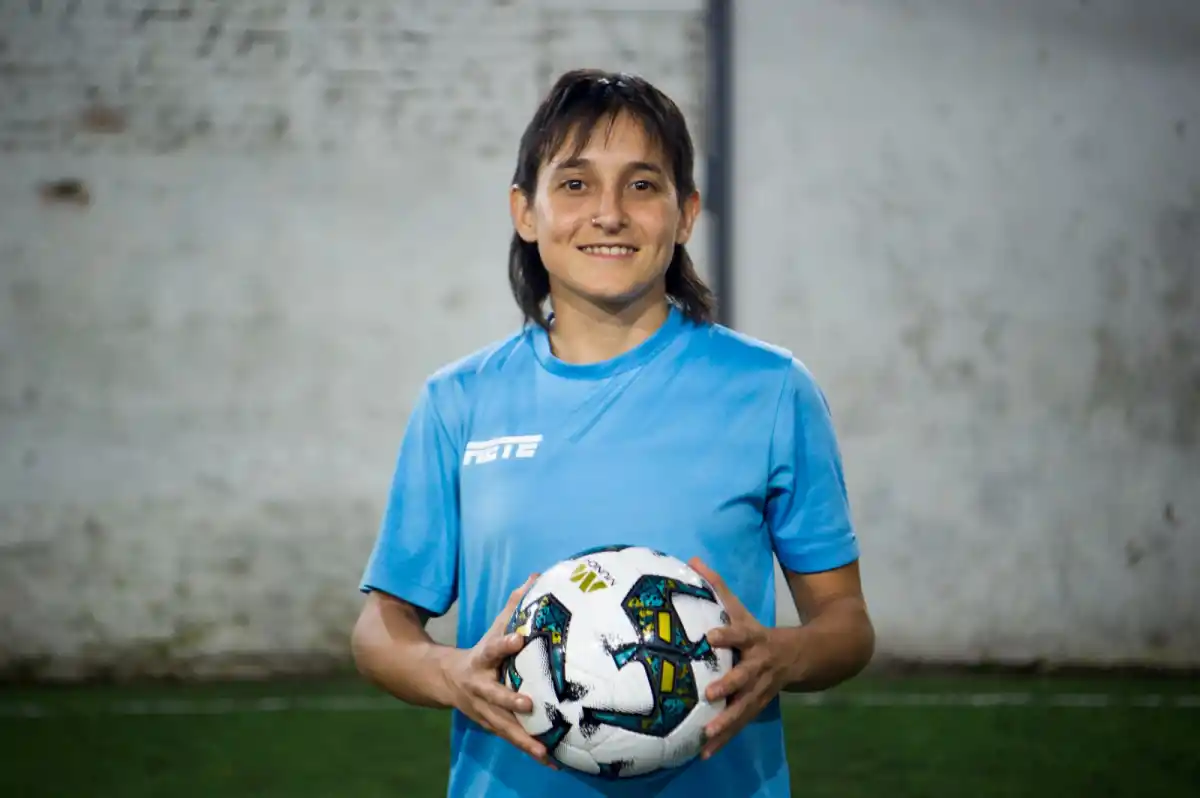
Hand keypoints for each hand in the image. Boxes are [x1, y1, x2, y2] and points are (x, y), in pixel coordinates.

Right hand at [441, 573, 554, 767]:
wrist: (445, 681)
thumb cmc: (483, 651)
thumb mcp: (494, 628)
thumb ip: (514, 606)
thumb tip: (534, 576)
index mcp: (482, 660)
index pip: (493, 648)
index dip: (504, 643)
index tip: (518, 638)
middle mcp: (480, 687)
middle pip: (494, 695)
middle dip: (509, 700)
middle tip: (528, 704)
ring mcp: (483, 710)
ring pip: (503, 725)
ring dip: (523, 738)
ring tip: (544, 750)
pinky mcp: (492, 726)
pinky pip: (511, 739)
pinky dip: (529, 750)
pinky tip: (550, 761)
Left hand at [689, 557, 795, 760]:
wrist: (810, 656)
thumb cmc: (761, 632)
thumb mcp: (743, 609)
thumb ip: (717, 586)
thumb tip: (692, 559)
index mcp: (755, 639)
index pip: (740, 633)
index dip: (728, 633)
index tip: (711, 635)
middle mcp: (760, 666)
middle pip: (745, 676)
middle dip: (730, 685)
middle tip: (711, 693)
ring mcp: (761, 689)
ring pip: (745, 707)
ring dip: (727, 722)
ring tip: (707, 734)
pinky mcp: (758, 706)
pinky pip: (740, 724)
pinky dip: (724, 739)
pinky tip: (704, 753)